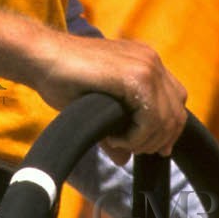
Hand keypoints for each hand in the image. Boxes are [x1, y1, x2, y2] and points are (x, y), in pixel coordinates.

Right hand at [0, 0, 186, 159]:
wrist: (41, 57)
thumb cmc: (62, 78)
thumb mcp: (99, 107)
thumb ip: (118, 128)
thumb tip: (125, 159)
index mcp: (146, 62)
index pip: (175, 100)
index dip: (168, 129)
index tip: (154, 149)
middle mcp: (151, 60)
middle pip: (176, 111)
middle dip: (159, 139)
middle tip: (132, 150)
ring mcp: (146, 65)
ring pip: (166, 118)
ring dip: (144, 140)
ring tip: (117, 142)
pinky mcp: (135, 76)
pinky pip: (150, 118)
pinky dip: (136, 136)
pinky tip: (113, 137)